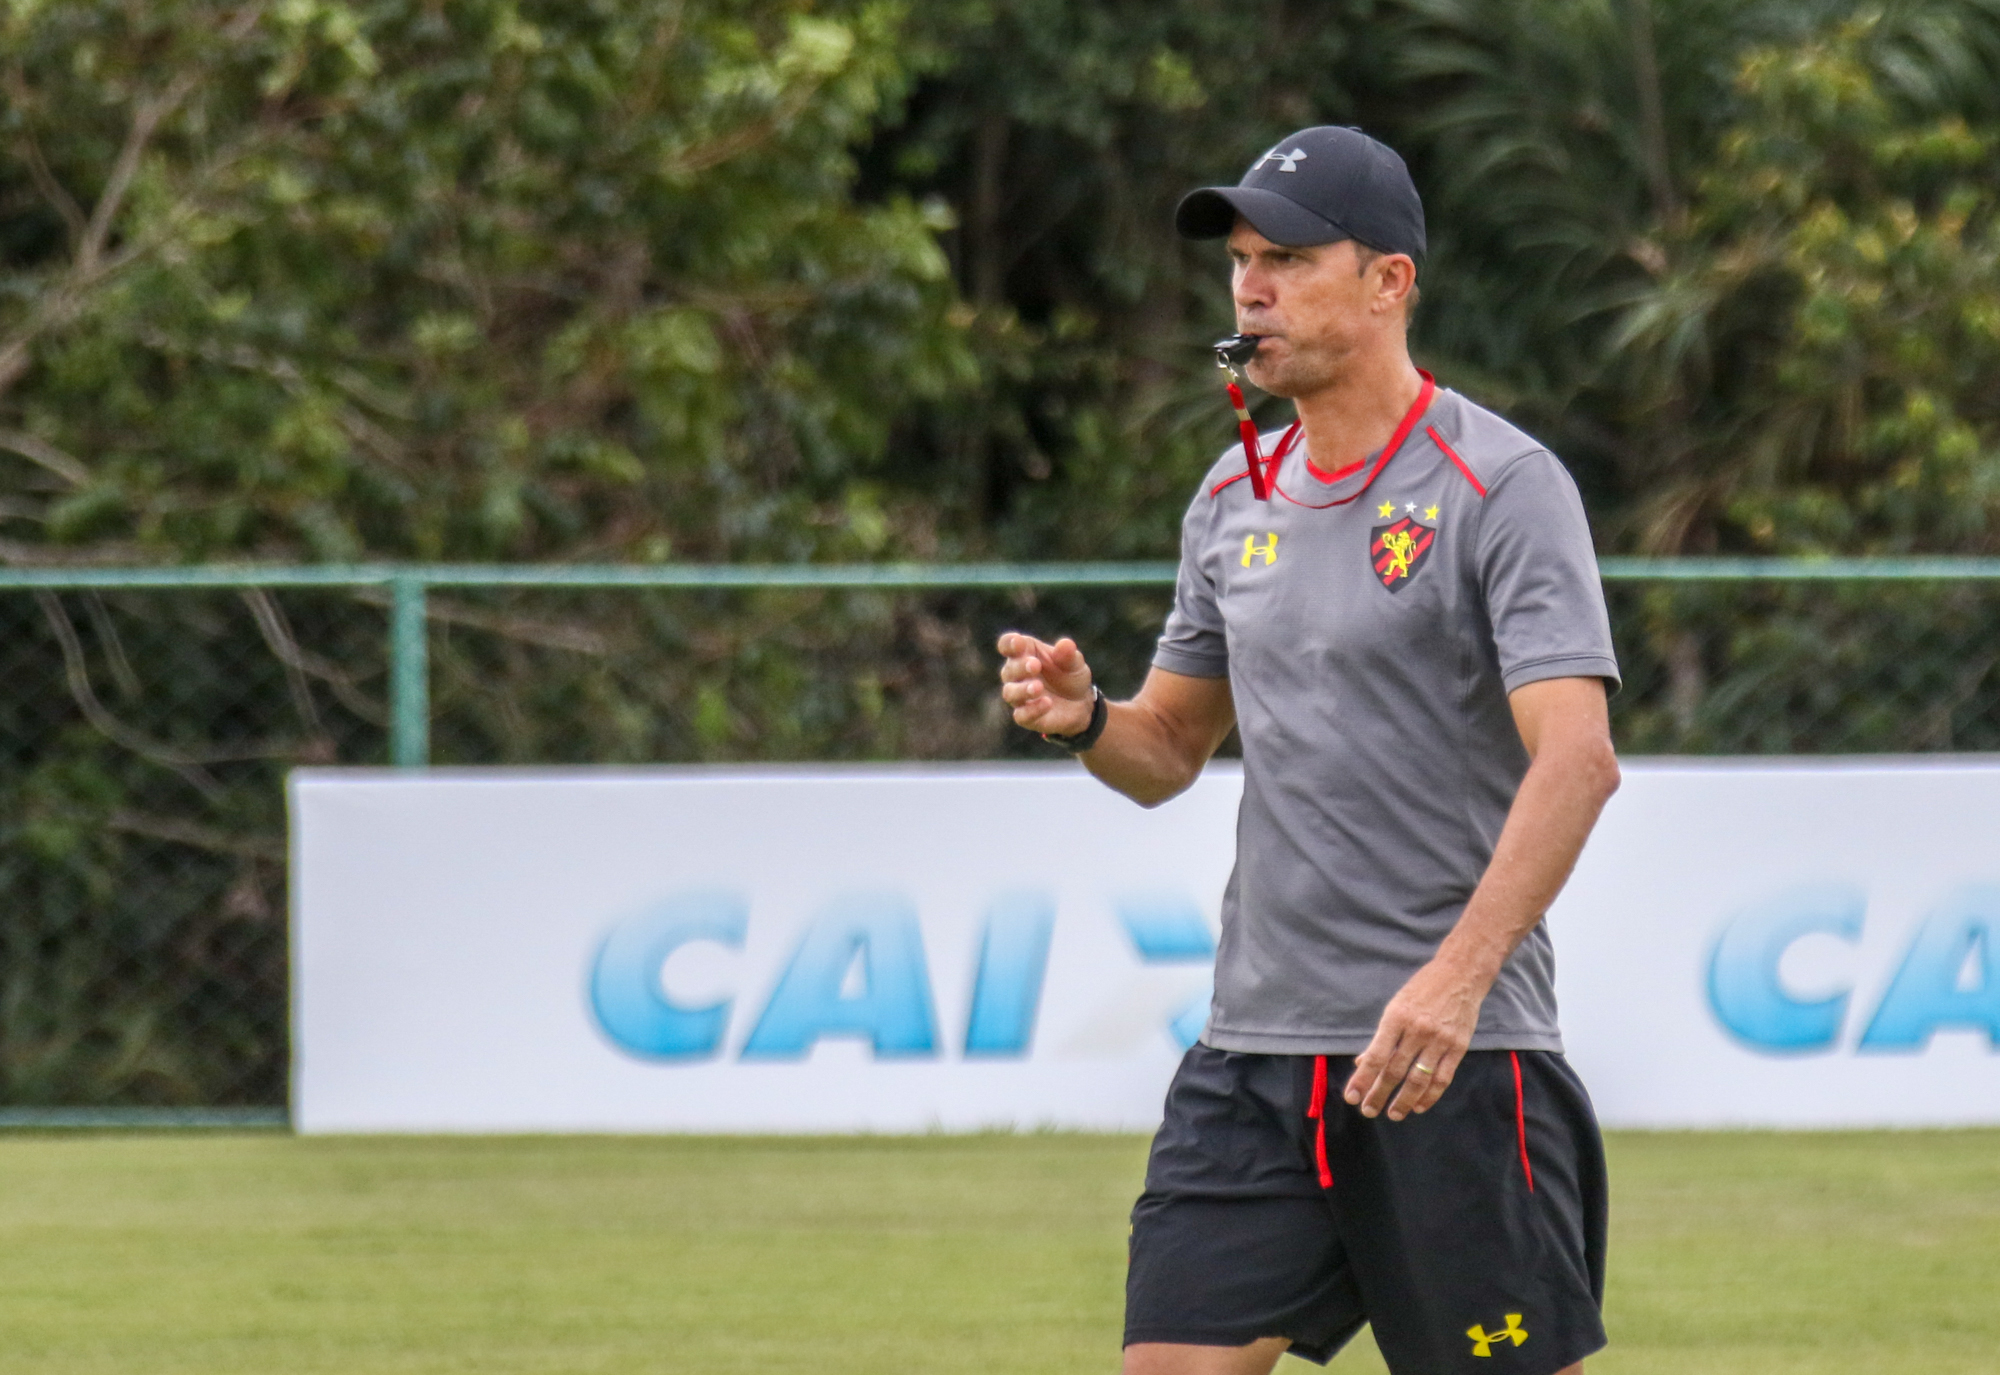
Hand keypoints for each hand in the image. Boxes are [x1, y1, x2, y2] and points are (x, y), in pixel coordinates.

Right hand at [996, 632, 1093, 735]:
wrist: (1082, 703)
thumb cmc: (1070, 675)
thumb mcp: (1074, 662)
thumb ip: (1068, 654)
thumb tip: (1065, 644)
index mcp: (1024, 653)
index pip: (1006, 645)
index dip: (1009, 643)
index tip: (1018, 642)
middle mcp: (1016, 675)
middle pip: (1008, 670)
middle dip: (1020, 667)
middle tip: (1035, 665)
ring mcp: (1019, 697)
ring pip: (1010, 693)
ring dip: (1022, 689)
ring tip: (1038, 687)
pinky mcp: (1026, 717)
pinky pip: (1022, 715)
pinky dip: (1033, 709)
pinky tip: (1047, 703)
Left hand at [1343, 955, 1491, 1120]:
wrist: (1461, 974)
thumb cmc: (1422, 989)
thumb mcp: (1396, 1006)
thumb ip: (1382, 1037)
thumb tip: (1362, 1064)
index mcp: (1396, 1018)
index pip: (1375, 1056)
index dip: (1362, 1080)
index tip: (1352, 1097)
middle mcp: (1417, 1030)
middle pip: (1394, 1071)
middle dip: (1379, 1094)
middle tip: (1369, 1111)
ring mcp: (1439, 1040)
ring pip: (1418, 1079)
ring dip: (1404, 1101)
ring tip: (1393, 1114)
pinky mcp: (1458, 1047)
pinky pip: (1442, 1078)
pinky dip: (1430, 1096)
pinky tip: (1419, 1106)